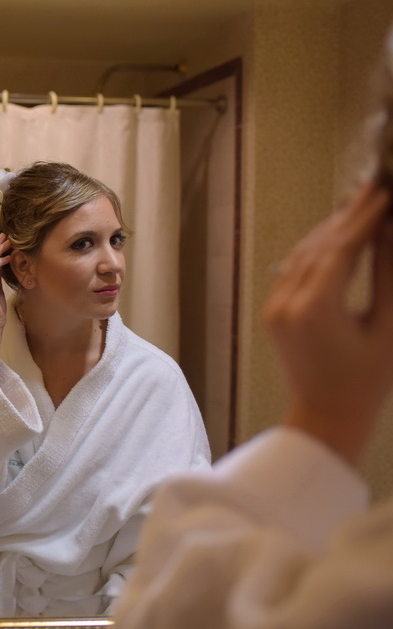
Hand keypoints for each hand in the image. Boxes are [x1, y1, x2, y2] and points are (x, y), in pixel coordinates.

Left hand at [263, 181, 392, 462]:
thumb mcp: (388, 326)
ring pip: (303, 255)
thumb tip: (390, 231)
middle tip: (376, 187)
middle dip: (349, 216)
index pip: (342, 248)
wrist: (326, 417)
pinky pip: (294, 271)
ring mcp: (274, 307)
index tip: (385, 190)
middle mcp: (287, 303)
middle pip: (320, 246)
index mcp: (316, 309)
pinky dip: (317, 250)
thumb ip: (389, 274)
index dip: (366, 216)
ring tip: (362, 203)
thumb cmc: (368, 381)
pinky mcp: (272, 312)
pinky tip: (339, 235)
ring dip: (332, 229)